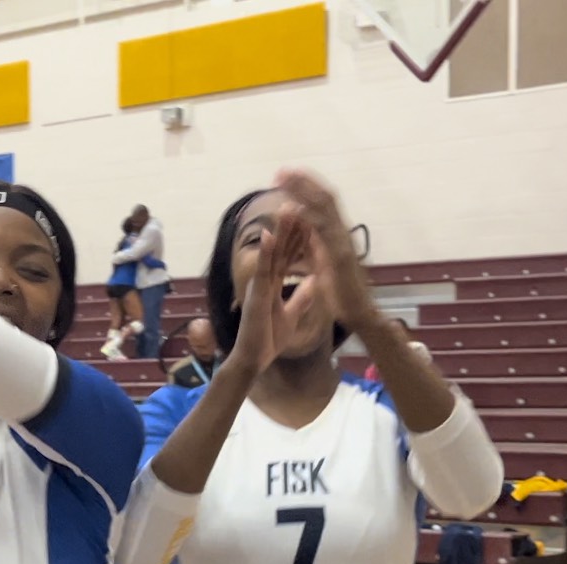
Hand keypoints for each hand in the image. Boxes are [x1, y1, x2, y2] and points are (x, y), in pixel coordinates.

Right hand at [221, 205, 317, 375]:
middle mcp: (265, 280)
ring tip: (285, 206)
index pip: (289, 255)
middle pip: (280, 248)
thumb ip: (301, 299)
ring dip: (279, 230)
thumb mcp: (291, 316)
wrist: (253, 360)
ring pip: (272, 253)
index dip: (298, 237)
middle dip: (290, 226)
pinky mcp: (257, 295)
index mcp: (273, 284)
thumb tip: (313, 283)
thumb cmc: (267, 340)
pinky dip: (267, 253)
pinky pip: (263, 271)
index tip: (309, 218)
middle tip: (298, 201)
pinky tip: (271, 235)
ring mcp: (260, 285)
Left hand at [272, 168, 379, 330]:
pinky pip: (323, 231)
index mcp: (335, 234)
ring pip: (324, 208)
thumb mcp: (324, 263)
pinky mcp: (339, 255)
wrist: (360, 313)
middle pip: (323, 198)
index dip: (304, 187)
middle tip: (281, 170)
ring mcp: (342, 242)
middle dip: (302, 182)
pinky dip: (309, 218)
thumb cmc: (342, 292)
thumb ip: (315, 245)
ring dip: (303, 192)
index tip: (286, 176)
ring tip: (285, 179)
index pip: (321, 203)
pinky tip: (294, 208)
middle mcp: (341, 233)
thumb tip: (303, 230)